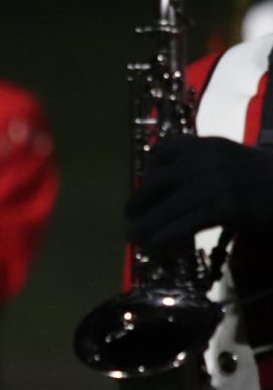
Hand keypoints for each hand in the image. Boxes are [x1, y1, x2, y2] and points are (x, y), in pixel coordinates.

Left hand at [127, 135, 272, 246]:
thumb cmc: (263, 178)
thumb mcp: (230, 159)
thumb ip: (202, 165)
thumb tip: (168, 188)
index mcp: (205, 145)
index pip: (163, 150)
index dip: (149, 170)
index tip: (145, 185)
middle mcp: (205, 160)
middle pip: (156, 182)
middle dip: (139, 201)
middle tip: (130, 215)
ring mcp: (213, 183)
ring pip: (166, 208)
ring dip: (145, 225)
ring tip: (133, 236)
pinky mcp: (223, 207)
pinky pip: (184, 224)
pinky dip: (165, 235)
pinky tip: (155, 244)